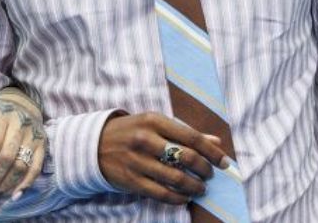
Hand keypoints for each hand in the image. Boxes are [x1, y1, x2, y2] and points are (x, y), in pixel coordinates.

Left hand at [0, 88, 46, 205]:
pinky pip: (35, 169)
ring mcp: (33, 135)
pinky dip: (25, 185)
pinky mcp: (43, 145)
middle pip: (8, 157)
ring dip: (7, 186)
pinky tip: (14, 196)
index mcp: (0, 116)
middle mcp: (20, 124)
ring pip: (22, 165)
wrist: (20, 104)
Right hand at [96, 112, 228, 204]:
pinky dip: (178, 198)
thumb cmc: (130, 131)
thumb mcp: (154, 123)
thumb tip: (216, 141)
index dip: (212, 152)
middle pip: (186, 157)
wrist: (93, 144)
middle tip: (210, 175)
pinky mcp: (131, 180)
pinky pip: (161, 193)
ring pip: (176, 178)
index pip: (191, 137)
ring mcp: (137, 160)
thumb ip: (184, 132)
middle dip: (205, 169)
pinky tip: (185, 197)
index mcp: (153, 120)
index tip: (225, 162)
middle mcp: (145, 139)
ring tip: (200, 188)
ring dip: (194, 186)